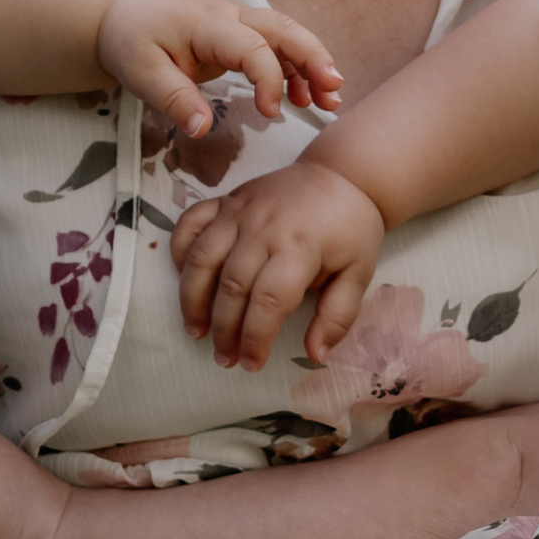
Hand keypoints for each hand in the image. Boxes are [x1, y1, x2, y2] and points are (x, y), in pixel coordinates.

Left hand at [94, 0, 341, 140]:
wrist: (123, 13)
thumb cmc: (131, 39)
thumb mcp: (140, 72)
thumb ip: (174, 99)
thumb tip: (202, 129)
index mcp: (207, 22)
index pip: (253, 46)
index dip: (269, 79)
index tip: (271, 114)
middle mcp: (230, 15)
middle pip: (283, 29)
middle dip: (313, 57)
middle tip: (334, 89)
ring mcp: (238, 21)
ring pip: (286, 35)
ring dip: (311, 64)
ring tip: (330, 100)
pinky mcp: (239, 34)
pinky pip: (275, 46)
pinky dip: (295, 68)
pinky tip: (304, 97)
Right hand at [171, 159, 386, 368]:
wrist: (341, 174)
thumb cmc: (351, 228)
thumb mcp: (358, 273)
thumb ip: (337, 316)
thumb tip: (316, 356)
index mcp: (300, 247)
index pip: (269, 301)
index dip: (256, 337)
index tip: (251, 364)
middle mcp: (263, 227)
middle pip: (231, 286)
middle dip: (223, 329)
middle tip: (224, 358)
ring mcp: (239, 210)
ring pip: (202, 258)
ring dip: (192, 299)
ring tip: (196, 331)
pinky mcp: (226, 200)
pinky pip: (190, 223)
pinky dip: (179, 250)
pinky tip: (185, 279)